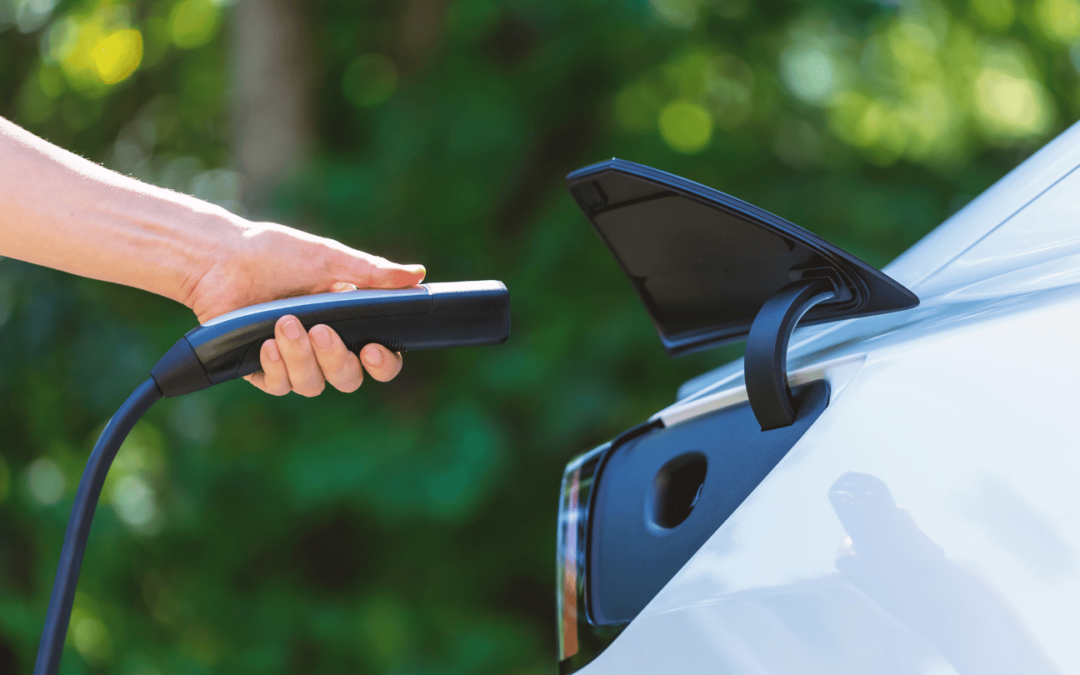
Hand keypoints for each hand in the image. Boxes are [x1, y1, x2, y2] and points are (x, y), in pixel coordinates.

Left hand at [186, 221, 424, 395]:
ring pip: (312, 385)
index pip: (379, 359)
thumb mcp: (330, 259)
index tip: (374, 350)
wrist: (221, 258)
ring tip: (284, 323)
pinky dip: (276, 366)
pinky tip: (268, 343)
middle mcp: (324, 348)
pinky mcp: (261, 369)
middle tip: (321, 330)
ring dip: (301, 357)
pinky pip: (278, 386)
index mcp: (349, 324)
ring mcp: (294, 361)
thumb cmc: (277, 254)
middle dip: (337, 359)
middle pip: (348, 379)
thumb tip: (418, 274)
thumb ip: (373, 274)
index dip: (383, 364)